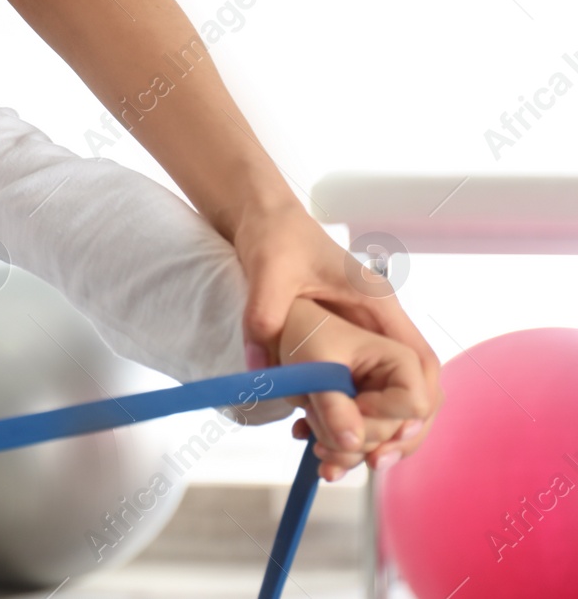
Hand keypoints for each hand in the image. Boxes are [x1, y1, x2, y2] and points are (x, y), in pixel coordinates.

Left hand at [232, 202, 441, 473]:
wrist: (261, 219)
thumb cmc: (274, 237)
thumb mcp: (268, 275)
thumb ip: (264, 318)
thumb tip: (261, 373)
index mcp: (378, 306)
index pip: (421, 362)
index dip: (418, 404)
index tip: (389, 433)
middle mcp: (378, 325)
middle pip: (414, 388)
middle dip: (397, 430)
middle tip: (367, 463)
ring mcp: (361, 336)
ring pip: (384, 395)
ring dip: (366, 430)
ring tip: (333, 461)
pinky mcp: (337, 345)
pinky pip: (352, 389)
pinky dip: (339, 416)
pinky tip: (308, 434)